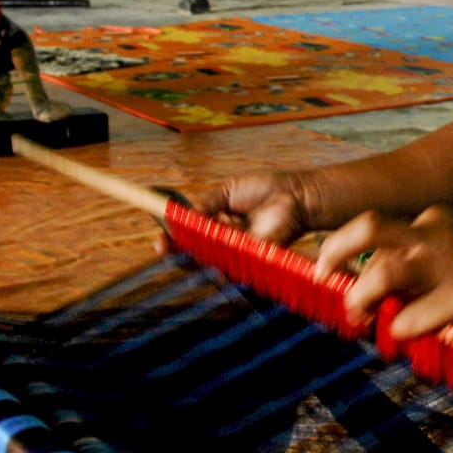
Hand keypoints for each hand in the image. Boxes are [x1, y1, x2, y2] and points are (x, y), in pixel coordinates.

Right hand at [156, 171, 313, 254]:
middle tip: (160, 245)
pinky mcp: (249, 259)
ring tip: (178, 243)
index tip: (159, 236)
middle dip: (174, 250)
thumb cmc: (265, 190)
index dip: (173, 239)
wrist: (292, 195)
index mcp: (217, 224)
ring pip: (206, 260)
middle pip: (193, 252)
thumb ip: (206, 204)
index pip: (190, 236)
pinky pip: (227, 263)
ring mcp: (236, 252)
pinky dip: (214, 253)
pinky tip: (207, 242)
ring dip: (190, 252)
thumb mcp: (227, 191)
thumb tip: (185, 216)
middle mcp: (224, 242)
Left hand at [315, 205, 452, 339]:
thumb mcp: (451, 252)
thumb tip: (365, 291)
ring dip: (360, 298)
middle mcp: (435, 233)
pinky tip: (401, 337)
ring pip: (383, 272)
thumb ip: (412, 264)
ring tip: (358, 317)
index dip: (340, 247)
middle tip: (321, 277)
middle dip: (334, 251)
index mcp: (430, 220)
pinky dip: (397, 331)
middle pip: (368, 227)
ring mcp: (450, 263)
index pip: (371, 224)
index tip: (324, 269)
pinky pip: (411, 319)